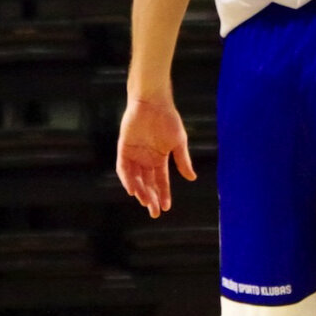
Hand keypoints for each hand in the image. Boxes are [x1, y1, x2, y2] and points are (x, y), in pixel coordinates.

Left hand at [116, 97, 196, 217]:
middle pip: (148, 183)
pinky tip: (132, 189)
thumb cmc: (168, 119)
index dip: (163, 194)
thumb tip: (192, 178)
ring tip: (145, 202)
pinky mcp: (124, 148)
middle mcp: (146, 159)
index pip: (161, 181)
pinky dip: (127, 178)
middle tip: (154, 212)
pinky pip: (123, 167)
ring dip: (140, 191)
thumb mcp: (178, 142)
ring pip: (135, 178)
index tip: (166, 208)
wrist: (153, 102)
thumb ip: (183, 161)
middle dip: (151, 198)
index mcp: (159, 158)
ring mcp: (134, 154)